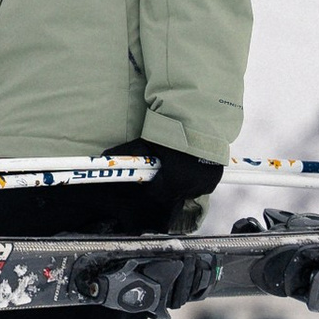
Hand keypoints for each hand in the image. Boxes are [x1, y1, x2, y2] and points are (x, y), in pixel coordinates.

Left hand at [104, 137, 224, 215]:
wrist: (201, 122)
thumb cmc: (172, 132)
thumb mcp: (147, 142)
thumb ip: (127, 153)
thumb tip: (104, 157)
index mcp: (175, 182)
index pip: (156, 197)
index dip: (148, 189)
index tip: (145, 181)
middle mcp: (192, 187)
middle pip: (171, 195)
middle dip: (163, 185)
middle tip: (159, 170)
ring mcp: (205, 184)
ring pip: (185, 191)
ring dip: (178, 183)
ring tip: (174, 165)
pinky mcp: (213, 179)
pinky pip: (199, 185)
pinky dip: (192, 179)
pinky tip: (187, 165)